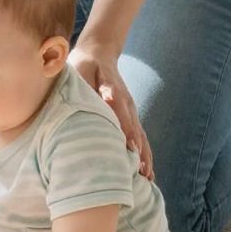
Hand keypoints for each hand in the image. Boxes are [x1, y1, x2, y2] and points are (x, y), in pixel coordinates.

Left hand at [69, 37, 153, 180]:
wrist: (99, 52)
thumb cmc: (85, 64)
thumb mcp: (83, 68)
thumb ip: (88, 82)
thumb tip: (97, 100)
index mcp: (113, 91)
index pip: (121, 113)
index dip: (125, 130)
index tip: (129, 148)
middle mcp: (126, 103)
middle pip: (135, 130)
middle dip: (138, 151)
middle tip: (141, 172)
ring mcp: (131, 111)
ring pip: (141, 137)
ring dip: (145, 156)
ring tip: (147, 178)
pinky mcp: (130, 116)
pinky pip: (140, 138)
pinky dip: (145, 155)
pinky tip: (147, 173)